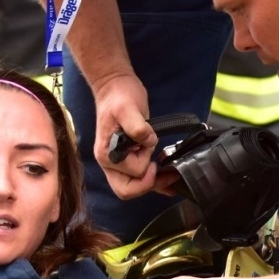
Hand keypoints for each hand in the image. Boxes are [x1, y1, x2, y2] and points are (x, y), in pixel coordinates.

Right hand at [91, 73, 159, 199]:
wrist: (115, 88)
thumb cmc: (119, 96)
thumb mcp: (128, 107)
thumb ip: (137, 126)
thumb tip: (147, 140)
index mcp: (107, 154)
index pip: (132, 172)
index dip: (145, 161)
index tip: (149, 145)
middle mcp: (110, 163)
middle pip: (127, 190)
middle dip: (147, 183)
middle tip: (161, 169)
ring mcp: (118, 163)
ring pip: (134, 188)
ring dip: (154, 183)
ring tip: (171, 174)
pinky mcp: (128, 159)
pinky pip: (139, 180)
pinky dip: (155, 183)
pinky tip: (169, 182)